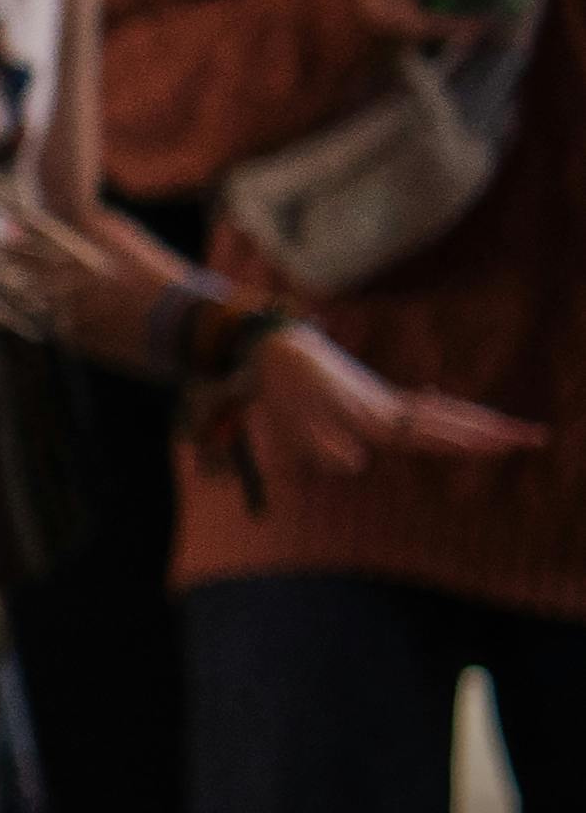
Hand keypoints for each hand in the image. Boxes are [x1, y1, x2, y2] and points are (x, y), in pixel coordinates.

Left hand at [250, 325, 545, 475]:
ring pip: (443, 412)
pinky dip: (447, 411)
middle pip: (451, 420)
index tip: (500, 446)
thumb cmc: (283, 388)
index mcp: (374, 418)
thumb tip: (355, 463)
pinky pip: (422, 408)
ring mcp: (385, 400)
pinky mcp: (376, 397)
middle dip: (491, 430)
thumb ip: (323, 444)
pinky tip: (448, 406)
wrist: (276, 349)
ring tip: (513, 430)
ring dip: (477, 421)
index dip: (466, 441)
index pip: (432, 434)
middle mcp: (388, 408)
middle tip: (537, 437)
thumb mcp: (297, 419)